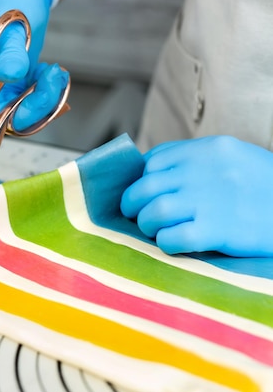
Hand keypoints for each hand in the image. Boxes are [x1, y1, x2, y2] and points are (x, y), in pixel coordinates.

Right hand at [0, 0, 68, 129]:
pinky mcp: (11, 79)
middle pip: (6, 115)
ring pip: (20, 109)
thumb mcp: (14, 25)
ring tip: (55, 73)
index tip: (42, 95)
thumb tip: (11, 75)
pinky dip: (44, 90)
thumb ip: (12, 52)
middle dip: (36, 104)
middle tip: (55, 78)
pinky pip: (27, 98)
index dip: (16, 114)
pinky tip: (52, 72)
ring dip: (43, 97)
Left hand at [121, 136, 272, 256]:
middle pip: (145, 186)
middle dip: (133, 204)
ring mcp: (211, 200)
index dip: (141, 179)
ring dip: (147, 224)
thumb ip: (195, 163)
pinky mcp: (219, 231)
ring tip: (156, 230)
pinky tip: (174, 243)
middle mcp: (206, 171)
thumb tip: (147, 174)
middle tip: (138, 215)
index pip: (153, 160)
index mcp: (209, 149)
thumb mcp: (233, 160)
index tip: (143, 193)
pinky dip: (165, 243)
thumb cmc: (264, 189)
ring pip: (153, 211)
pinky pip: (172, 238)